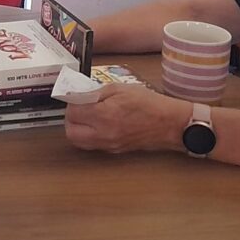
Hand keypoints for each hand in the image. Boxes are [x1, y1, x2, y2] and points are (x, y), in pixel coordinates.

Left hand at [63, 85, 186, 153]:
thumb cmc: (149, 104)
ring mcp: (108, 145)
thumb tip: (79, 95)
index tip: (77, 96)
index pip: (73, 112)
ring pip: (79, 142)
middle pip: (71, 132)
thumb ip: (96, 92)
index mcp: (104, 116)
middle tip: (78, 107)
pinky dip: (89, 135)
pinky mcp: (114, 150)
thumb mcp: (120, 88)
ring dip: (78, 128)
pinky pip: (92, 145)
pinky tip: (98, 123)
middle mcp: (103, 134)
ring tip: (88, 115)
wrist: (169, 124)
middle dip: (71, 118)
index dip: (72, 102)